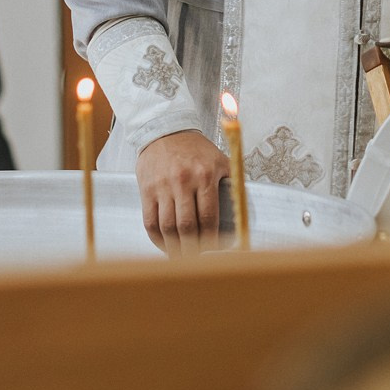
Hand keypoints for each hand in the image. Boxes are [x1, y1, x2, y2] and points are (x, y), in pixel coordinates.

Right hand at [136, 130, 231, 255]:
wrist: (165, 130)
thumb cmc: (196, 149)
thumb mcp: (220, 160)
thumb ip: (232, 184)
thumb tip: (243, 214)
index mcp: (204, 175)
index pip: (208, 217)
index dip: (211, 239)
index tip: (214, 250)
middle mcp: (183, 181)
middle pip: (187, 226)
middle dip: (193, 249)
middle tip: (197, 259)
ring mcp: (162, 186)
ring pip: (167, 227)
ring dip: (174, 247)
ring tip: (181, 256)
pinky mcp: (147, 190)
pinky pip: (150, 221)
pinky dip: (157, 239)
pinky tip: (165, 245)